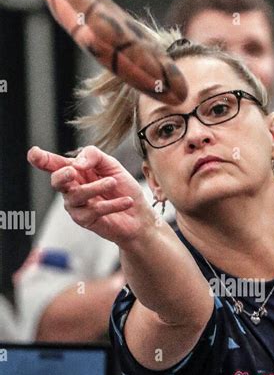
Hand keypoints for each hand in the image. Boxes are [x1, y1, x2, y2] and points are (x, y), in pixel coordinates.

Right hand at [27, 145, 156, 245]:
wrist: (138, 215)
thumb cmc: (123, 188)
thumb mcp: (111, 165)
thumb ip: (94, 156)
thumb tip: (77, 163)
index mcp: (74, 171)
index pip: (54, 164)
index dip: (42, 159)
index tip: (33, 153)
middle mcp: (71, 188)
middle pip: (57, 181)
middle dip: (62, 175)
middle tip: (72, 171)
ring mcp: (76, 206)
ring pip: (77, 195)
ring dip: (95, 187)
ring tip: (113, 183)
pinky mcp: (85, 220)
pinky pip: (94, 210)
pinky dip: (112, 204)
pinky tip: (127, 201)